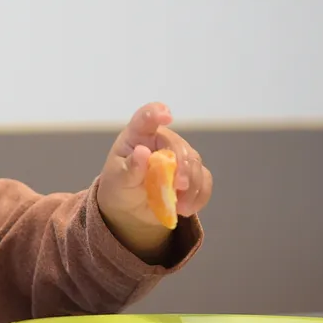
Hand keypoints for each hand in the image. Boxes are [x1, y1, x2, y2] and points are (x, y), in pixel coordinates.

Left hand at [97, 103, 212, 262]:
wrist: (130, 208)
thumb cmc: (119, 185)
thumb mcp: (117, 180)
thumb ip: (130, 168)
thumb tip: (142, 152)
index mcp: (138, 136)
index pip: (146, 118)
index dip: (155, 114)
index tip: (165, 116)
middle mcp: (161, 141)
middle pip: (179, 146)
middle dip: (182, 166)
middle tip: (178, 186)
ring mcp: (179, 156)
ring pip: (195, 163)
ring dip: (191, 186)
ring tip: (178, 206)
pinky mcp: (191, 174)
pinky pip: (204, 181)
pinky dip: (199, 196)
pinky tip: (186, 209)